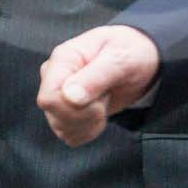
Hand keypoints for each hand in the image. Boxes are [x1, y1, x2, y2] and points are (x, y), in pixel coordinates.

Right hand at [37, 25, 160, 145]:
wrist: (139, 60)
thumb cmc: (130, 52)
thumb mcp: (121, 59)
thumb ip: (96, 76)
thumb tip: (68, 96)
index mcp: (63, 59)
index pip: (48, 98)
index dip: (75, 108)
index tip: (101, 97)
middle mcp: (54, 77)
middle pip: (55, 115)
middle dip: (87, 115)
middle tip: (106, 95)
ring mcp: (58, 95)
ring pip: (61, 128)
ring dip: (90, 122)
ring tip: (104, 99)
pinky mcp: (65, 112)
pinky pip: (70, 135)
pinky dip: (90, 130)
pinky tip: (100, 112)